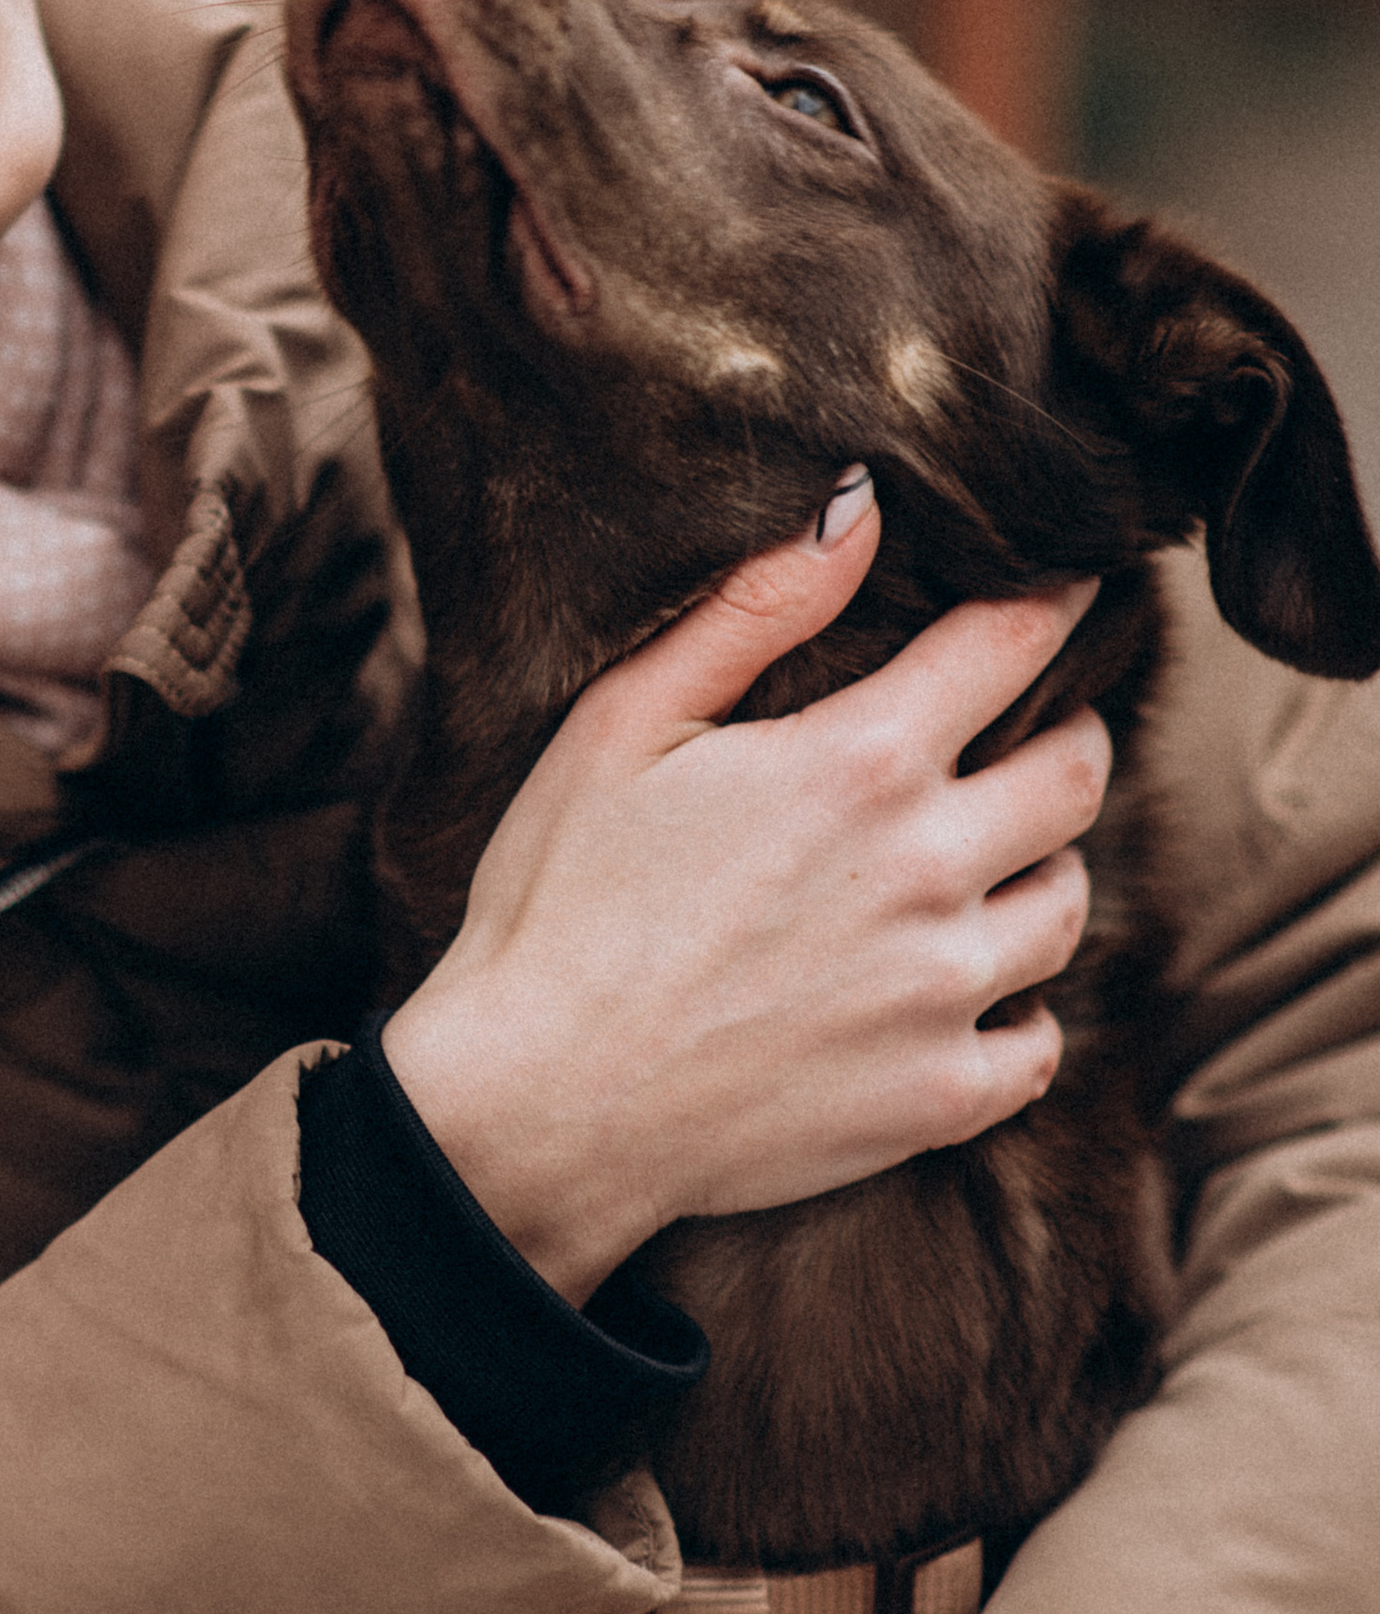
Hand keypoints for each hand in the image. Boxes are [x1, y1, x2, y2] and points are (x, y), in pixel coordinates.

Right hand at [382, 476, 1111, 1302]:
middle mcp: (928, 873)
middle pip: (1076, 776)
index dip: (1049, 605)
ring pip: (1067, 908)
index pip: (1010, 646)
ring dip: (1038, 873)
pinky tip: (957, 998)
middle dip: (1065, 737)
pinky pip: (1037, 1045)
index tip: (1061, 593)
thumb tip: (859, 507)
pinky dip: (1015, 1016)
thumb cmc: (558, 905)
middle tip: (1028, 736)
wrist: (536, 1105)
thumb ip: (751, 611)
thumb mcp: (622, 726)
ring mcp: (944, 994)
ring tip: (985, 869)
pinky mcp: (939, 1097)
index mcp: (859, 764)